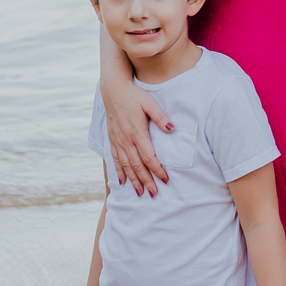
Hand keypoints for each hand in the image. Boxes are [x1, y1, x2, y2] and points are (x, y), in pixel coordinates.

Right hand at [102, 81, 173, 196]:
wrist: (113, 90)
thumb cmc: (134, 96)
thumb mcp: (149, 103)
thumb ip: (160, 117)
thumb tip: (172, 129)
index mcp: (137, 133)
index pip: (149, 157)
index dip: (157, 170)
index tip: (165, 180)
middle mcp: (126, 140)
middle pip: (137, 166)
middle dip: (146, 181)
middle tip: (154, 194)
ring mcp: (118, 141)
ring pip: (126, 166)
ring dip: (133, 180)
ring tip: (140, 193)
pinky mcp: (113, 140)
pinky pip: (116, 159)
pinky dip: (119, 172)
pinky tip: (122, 181)